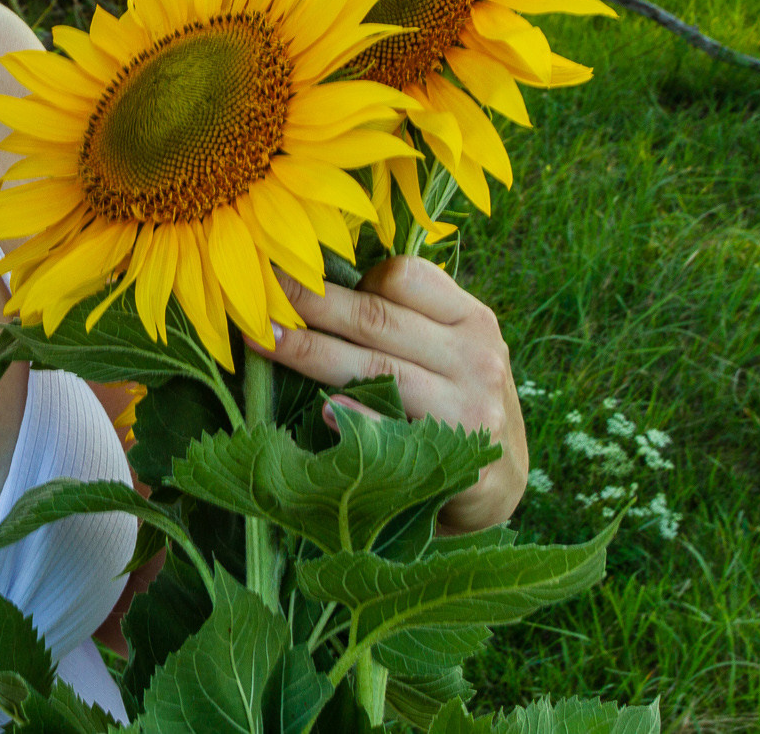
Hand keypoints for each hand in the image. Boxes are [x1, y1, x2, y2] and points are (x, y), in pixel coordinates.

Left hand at [244, 255, 527, 533]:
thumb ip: (403, 320)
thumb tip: (313, 283)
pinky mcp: (460, 458)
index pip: (404, 277)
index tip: (297, 278)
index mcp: (471, 318)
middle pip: (377, 320)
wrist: (501, 482)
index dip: (347, 277)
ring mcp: (472, 407)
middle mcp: (476, 356)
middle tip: (258, 295)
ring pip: (376, 368)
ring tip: (264, 340)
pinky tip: (322, 410)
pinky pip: (397, 432)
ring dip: (312, 352)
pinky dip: (359, 419)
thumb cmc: (454, 402)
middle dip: (309, 305)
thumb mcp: (449, 351)